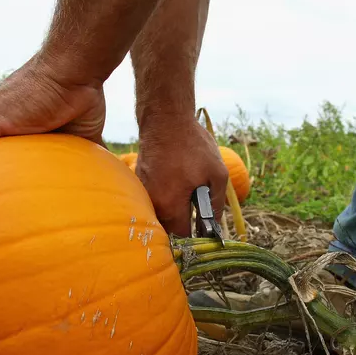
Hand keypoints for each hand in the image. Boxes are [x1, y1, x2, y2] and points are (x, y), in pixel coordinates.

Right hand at [135, 115, 228, 235]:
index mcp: (170, 205)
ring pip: (161, 211)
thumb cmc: (193, 146)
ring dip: (174, 207)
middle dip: (184, 220)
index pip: (182, 235)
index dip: (196, 233)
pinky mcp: (139, 180)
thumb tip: (215, 224)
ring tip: (187, 186)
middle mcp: (151, 202)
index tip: (205, 226)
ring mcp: (143, 191)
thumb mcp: (217, 174)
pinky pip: (154, 197)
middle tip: (198, 203)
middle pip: (169, 226)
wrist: (166, 119)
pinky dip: (165, 194)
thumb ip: (217, 204)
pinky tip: (175, 178)